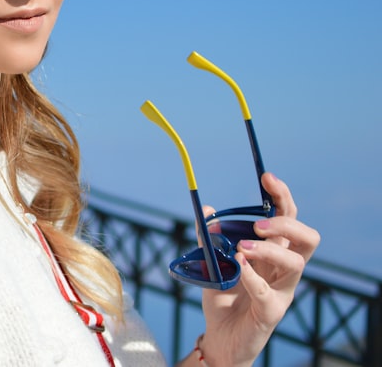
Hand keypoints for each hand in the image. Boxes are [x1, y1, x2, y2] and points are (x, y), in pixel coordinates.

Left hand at [193, 173, 319, 366]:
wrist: (220, 335)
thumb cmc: (224, 296)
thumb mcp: (212, 261)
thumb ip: (208, 238)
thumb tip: (207, 211)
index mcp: (274, 251)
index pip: (289, 217)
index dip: (282, 196)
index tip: (266, 177)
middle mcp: (284, 269)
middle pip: (307, 238)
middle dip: (285, 224)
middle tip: (257, 224)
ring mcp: (281, 291)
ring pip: (296, 264)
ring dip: (269, 249)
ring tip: (242, 248)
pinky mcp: (271, 313)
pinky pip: (268, 294)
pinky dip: (252, 277)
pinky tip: (238, 269)